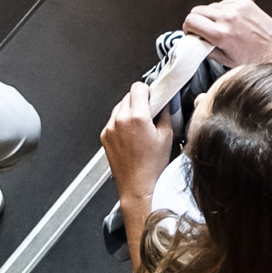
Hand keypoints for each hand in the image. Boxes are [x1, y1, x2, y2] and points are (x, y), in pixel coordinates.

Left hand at [100, 77, 176, 194]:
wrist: (138, 185)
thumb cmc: (152, 166)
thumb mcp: (167, 135)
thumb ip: (165, 113)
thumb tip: (165, 102)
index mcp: (137, 117)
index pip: (138, 87)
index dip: (148, 90)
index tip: (152, 97)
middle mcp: (120, 120)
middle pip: (128, 95)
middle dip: (140, 101)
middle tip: (149, 114)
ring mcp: (110, 128)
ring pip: (120, 107)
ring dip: (130, 111)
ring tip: (140, 127)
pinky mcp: (105, 136)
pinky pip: (113, 120)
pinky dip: (121, 123)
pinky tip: (131, 136)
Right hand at [183, 0, 271, 70]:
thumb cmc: (255, 58)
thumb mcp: (226, 60)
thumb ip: (206, 49)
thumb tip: (195, 42)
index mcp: (222, 34)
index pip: (191, 21)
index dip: (188, 28)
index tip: (192, 34)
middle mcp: (228, 17)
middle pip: (196, 10)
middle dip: (196, 21)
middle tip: (203, 32)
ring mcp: (237, 7)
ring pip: (210, 6)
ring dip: (210, 16)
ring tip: (220, 28)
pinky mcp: (244, 2)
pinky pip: (224, 3)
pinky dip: (223, 11)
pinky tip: (232, 23)